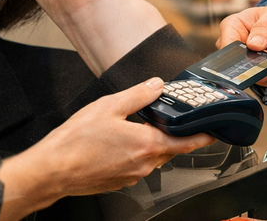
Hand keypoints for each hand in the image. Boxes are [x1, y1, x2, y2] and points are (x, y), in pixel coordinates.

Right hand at [0, 78, 214, 219]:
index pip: (186, 142)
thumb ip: (138, 95)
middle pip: (168, 148)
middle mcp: (144, 164)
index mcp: (146, 144)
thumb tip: (156, 86)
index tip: (214, 131)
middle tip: (163, 119)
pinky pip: (135, 165)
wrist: (52, 170)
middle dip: (169, 134)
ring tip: (130, 128)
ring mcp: (131, 176)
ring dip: (148, 143)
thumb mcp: (109, 106)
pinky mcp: (119, 182)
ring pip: (151, 157)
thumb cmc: (75, 142)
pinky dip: (132, 153)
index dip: (203, 136)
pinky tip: (115, 143)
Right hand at [216, 7, 266, 86]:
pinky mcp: (255, 72)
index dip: (238, 54)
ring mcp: (244, 61)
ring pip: (254, 76)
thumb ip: (264, 27)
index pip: (226, 45)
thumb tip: (253, 44)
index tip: (257, 52)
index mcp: (232, 27)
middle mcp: (234, 47)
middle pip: (239, 65)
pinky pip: (265, 80)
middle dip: (263, 65)